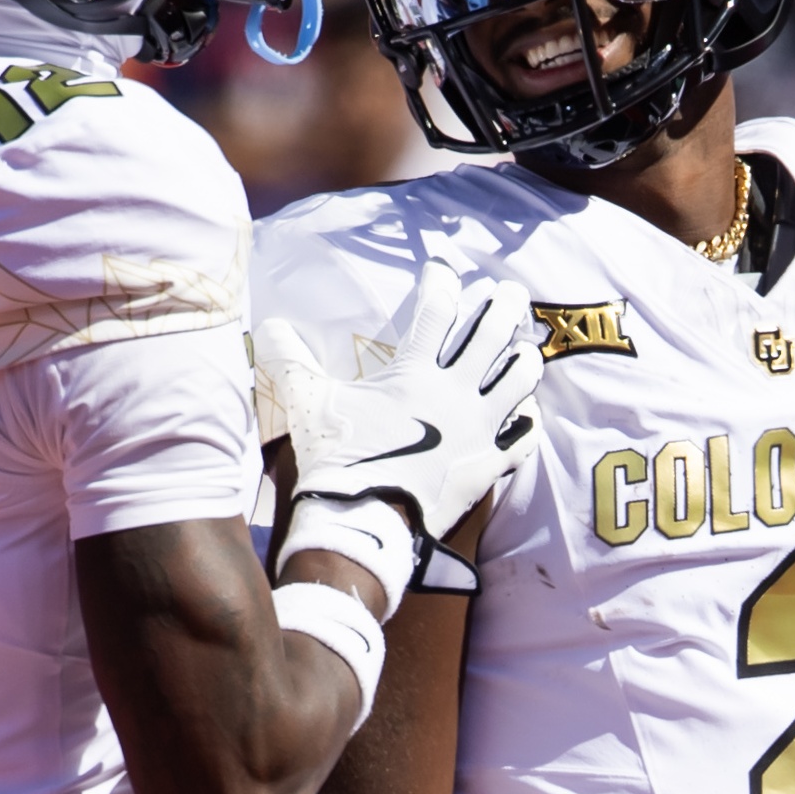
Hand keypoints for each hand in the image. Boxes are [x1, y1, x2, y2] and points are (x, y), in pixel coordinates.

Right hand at [256, 261, 543, 537]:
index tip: (442, 268)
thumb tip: (267, 325)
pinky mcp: (486, 466)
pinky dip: (527, 422)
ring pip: (520, 381)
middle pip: (493, 335)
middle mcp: (455, 394)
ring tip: (525, 348)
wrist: (361, 525)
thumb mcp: (306, 403)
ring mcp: (478, 430)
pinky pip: (522, 438)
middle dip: (504, 306)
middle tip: (510, 291)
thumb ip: (289, 360)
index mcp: (415, 373)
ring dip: (524, 359)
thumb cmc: (335, 461)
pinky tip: (527, 414)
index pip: (437, 310)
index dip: (442, 282)